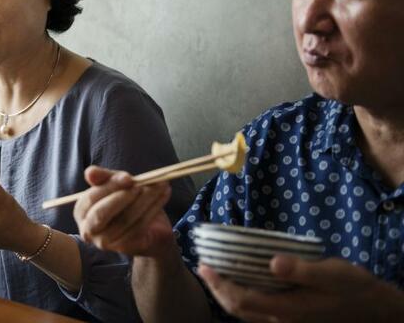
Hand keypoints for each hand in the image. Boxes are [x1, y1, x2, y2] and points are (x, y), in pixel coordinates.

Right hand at [73, 165, 173, 255]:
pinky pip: (139, 226)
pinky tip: (163, 195)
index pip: (91, 198)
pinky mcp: (125, 247)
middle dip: (123, 196)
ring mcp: (105, 242)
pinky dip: (153, 208)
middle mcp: (88, 230)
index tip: (128, 177)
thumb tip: (90, 172)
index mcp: (81, 211)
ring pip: (125, 219)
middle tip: (142, 184)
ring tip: (160, 184)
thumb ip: (104, 177)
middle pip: (102, 213)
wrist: (149, 227)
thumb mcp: (115, 185)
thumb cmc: (126, 202)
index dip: (109, 186)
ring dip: (145, 199)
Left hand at [199, 255, 403, 322]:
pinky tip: (241, 282)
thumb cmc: (354, 289)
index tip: (204, 265)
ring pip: (245, 314)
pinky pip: (257, 313)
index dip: (219, 284)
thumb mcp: (331, 274)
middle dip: (216, 289)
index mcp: (287, 309)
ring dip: (227, 294)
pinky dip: (242, 298)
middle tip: (203, 267)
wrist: (375, 311)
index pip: (241, 300)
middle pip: (238, 309)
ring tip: (215, 274)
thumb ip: (301, 270)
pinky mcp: (291, 319)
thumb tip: (273, 262)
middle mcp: (281, 321)